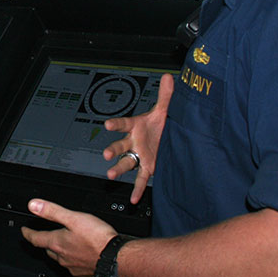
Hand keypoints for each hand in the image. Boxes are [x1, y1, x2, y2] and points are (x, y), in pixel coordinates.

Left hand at [21, 199, 117, 276]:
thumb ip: (53, 211)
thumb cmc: (98, 239)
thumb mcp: (73, 218)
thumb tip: (34, 205)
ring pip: (60, 259)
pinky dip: (72, 259)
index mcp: (57, 243)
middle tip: (42, 237)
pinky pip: (73, 266)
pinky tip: (79, 255)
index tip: (24, 231)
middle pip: (47, 250)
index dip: (28, 233)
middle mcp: (63, 257)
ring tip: (61, 245)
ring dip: (58, 251)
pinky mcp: (84, 273)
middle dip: (44, 242)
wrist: (117, 259)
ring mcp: (73, 267)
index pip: (36, 239)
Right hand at [102, 72, 173, 203]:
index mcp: (136, 127)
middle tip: (107, 153)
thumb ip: (165, 95)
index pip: (123, 123)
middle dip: (113, 149)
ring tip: (110, 174)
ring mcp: (139, 155)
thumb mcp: (164, 110)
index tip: (107, 124)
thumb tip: (169, 77)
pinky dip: (137, 189)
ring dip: (118, 168)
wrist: (167, 140)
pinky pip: (141, 179)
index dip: (116, 124)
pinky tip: (133, 199)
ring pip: (126, 162)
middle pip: (120, 146)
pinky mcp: (147, 167)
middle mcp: (134, 142)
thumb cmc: (160, 126)